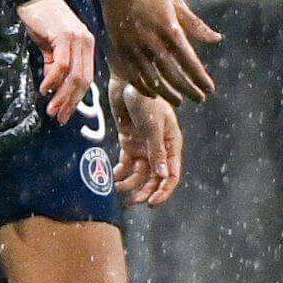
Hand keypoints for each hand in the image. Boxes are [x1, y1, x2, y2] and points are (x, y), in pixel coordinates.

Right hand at [17, 0, 95, 132]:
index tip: (65, 114)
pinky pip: (62, 64)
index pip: (86, 78)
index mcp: (86, 45)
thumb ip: (54, 62)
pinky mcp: (64, 35)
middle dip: (71, 102)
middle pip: (83, 80)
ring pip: (75, 75)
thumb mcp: (50, 44)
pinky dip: (53, 79)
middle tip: (59, 117)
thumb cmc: (40, 18)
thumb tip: (52, 84)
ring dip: (62, 96)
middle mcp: (86, 42)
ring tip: (51, 108)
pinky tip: (44, 88)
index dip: (76, 98)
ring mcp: (77, 38)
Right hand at [98, 0, 219, 104]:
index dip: (200, 78)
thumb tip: (217, 39)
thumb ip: (196, 25)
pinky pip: (132, 75)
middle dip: (188, 90)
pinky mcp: (118, 49)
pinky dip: (144, 87)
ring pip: (153, 79)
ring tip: (179, 101)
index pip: (189, 61)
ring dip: (168, 93)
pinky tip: (154, 93)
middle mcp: (151, 41)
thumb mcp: (176, 3)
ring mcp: (133, 47)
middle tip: (200, 99)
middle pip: (173, 74)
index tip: (210, 89)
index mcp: (169, 29)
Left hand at [110, 82, 183, 206]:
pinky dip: (119, 172)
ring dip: (130, 183)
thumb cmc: (146, 99)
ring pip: (139, 173)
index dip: (164, 190)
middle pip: (155, 177)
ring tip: (117, 189)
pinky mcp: (128, 141)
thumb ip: (156, 151)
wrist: (128, 79)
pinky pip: (125, 163)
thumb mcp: (152, 126)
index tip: (151, 203)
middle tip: (133, 201)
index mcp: (172, 144)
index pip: (172, 174)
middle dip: (145, 190)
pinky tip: (110, 179)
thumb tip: (164, 176)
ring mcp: (143, 146)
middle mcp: (159, 148)